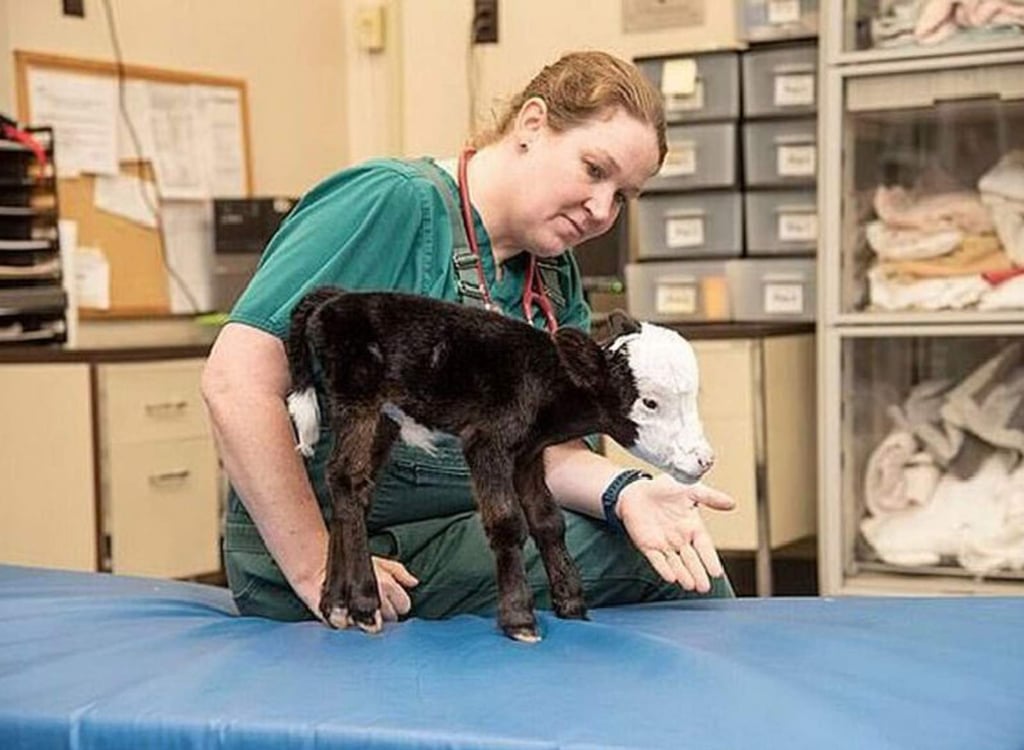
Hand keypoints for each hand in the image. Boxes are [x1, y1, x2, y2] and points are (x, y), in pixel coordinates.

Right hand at [295, 556, 419, 623]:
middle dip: (385, 612)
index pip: (405, 606)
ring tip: (358, 608)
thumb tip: (414, 582)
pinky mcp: (345, 624)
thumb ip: (398, 571)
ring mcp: (361, 614)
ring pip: (378, 628)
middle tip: (370, 602)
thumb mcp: (377, 561)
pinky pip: (357, 632)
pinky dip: (355, 626)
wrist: (316, 569)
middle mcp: (377, 600)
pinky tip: (349, 616)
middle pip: (393, 619)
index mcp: (388, 585)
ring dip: (370, 621)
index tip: (387, 598)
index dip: (397, 602)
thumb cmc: (347, 563)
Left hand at [616, 474, 735, 592]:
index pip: (705, 547)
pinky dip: (663, 568)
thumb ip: (710, 497)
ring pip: (676, 563)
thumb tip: (732, 503)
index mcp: (693, 528)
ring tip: (690, 586)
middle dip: (698, 574)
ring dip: (683, 574)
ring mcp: (664, 544)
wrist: (636, 490)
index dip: (710, 559)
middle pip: (692, 560)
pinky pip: (656, 559)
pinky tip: (671, 577)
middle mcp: (680, 540)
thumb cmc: (665, 488)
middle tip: (705, 588)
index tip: (717, 573)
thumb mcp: (690, 490)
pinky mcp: (647, 546)